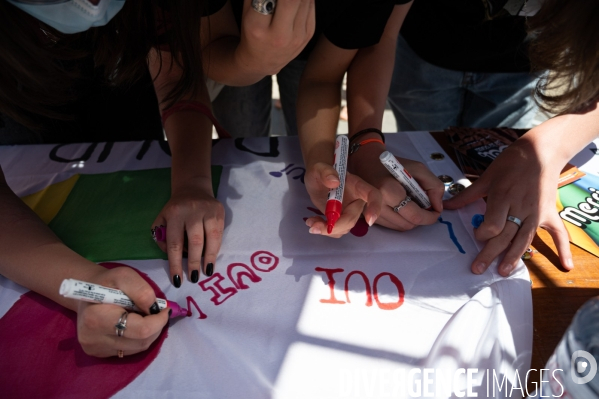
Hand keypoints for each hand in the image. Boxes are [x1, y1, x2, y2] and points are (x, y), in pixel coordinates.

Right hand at [76, 267, 169, 357]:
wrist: (85, 293)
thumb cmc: (106, 282)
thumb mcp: (124, 276)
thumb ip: (141, 291)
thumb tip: (155, 309)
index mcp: (97, 318)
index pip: (140, 330)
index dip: (159, 321)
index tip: (165, 310)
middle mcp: (93, 339)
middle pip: (141, 342)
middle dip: (156, 327)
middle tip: (157, 313)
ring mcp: (95, 349)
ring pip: (138, 348)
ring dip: (149, 333)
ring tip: (143, 316)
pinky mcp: (99, 354)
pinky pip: (130, 350)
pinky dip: (138, 338)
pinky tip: (133, 325)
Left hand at [152, 177, 223, 285]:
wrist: (193, 188)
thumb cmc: (175, 210)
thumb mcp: (162, 220)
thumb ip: (161, 238)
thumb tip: (171, 257)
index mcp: (175, 214)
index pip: (175, 243)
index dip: (176, 263)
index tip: (177, 280)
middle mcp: (192, 211)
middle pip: (194, 241)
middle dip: (194, 262)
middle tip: (194, 278)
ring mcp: (208, 210)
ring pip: (210, 237)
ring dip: (209, 257)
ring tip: (207, 272)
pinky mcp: (219, 212)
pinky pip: (219, 234)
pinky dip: (216, 248)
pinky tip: (213, 259)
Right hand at [239, 0, 314, 74]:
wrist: (262, 61)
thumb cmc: (252, 31)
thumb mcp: (247, 13)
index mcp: (258, 28)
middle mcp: (279, 36)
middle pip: (291, 0)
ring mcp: (297, 37)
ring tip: (288, 0)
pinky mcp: (308, 35)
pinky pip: (310, 5)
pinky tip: (296, 0)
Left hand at [304, 162, 381, 237]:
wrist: (316, 179)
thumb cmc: (320, 171)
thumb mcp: (318, 168)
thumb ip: (326, 172)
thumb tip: (335, 182)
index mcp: (357, 186)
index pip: (373, 195)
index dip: (375, 208)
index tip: (369, 221)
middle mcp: (356, 200)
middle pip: (352, 218)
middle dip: (336, 226)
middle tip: (314, 227)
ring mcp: (348, 211)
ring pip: (344, 227)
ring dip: (327, 230)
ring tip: (310, 222)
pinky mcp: (340, 219)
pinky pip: (337, 230)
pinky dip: (324, 230)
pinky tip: (312, 222)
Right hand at [349, 146, 443, 230]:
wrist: (367, 163)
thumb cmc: (394, 165)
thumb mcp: (418, 168)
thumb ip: (433, 185)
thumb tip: (438, 206)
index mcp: (389, 190)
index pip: (414, 215)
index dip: (429, 217)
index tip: (436, 211)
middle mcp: (377, 205)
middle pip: (408, 224)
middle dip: (421, 219)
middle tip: (425, 206)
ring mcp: (370, 213)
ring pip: (400, 227)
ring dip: (411, 220)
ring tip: (412, 204)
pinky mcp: (367, 217)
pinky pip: (392, 226)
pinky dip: (401, 220)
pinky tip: (401, 207)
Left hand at [444, 136, 572, 275]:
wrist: (540, 152)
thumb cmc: (510, 163)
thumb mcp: (486, 178)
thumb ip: (467, 195)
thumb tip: (447, 206)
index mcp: (503, 198)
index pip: (493, 225)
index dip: (483, 233)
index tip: (477, 235)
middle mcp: (520, 208)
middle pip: (505, 236)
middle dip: (490, 254)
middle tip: (478, 269)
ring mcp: (536, 213)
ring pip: (524, 239)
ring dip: (513, 257)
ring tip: (503, 272)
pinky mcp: (549, 214)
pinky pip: (558, 233)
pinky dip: (563, 249)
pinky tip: (565, 266)